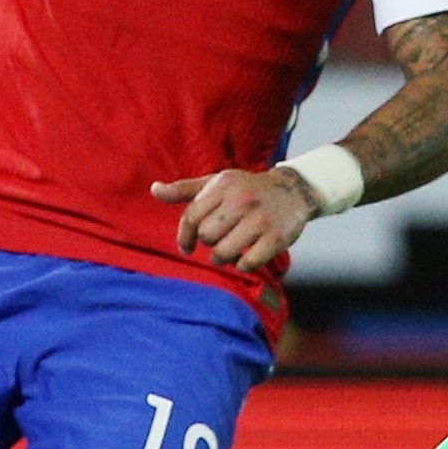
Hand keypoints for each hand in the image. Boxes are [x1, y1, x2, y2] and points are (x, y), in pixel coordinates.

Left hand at [154, 165, 318, 273]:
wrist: (293, 191)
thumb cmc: (247, 189)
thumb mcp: (218, 183)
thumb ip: (185, 189)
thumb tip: (154, 189)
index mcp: (224, 185)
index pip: (192, 217)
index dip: (185, 236)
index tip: (188, 246)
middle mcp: (242, 200)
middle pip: (207, 236)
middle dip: (209, 243)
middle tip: (218, 241)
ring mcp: (261, 220)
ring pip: (223, 253)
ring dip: (222, 258)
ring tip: (229, 252)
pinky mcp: (276, 238)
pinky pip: (247, 263)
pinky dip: (242, 265)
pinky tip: (246, 256)